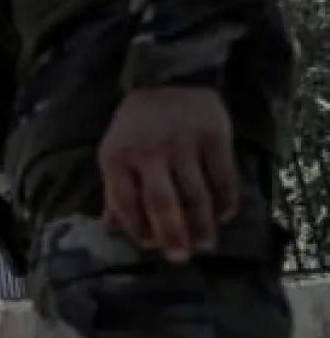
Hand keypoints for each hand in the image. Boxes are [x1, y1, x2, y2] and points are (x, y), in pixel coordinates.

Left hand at [97, 86, 237, 262]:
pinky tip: (223, 216)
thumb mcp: (115, 152)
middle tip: (181, 259)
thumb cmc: (137, 125)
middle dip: (172, 236)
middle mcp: (149, 152)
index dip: (138, 229)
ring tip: (205, 245)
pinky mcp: (214, 137)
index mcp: (118, 157)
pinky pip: (222, 178)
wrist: (169, 79)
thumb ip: (115, 190)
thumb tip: (112, 229)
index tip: (151, 246)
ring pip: (195, 195)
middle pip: (162, 203)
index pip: (126, 203)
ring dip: (202, 225)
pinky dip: (224, 201)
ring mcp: (184, 145)